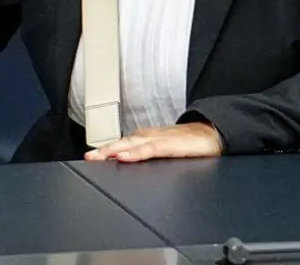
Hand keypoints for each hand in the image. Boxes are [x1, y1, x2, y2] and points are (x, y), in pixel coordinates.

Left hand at [83, 122, 223, 162]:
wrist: (211, 134)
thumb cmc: (188, 144)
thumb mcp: (164, 152)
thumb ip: (149, 157)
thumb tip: (132, 166)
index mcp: (146, 139)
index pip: (121, 144)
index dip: (105, 150)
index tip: (90, 158)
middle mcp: (149, 137)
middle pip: (121, 143)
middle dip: (103, 150)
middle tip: (88, 158)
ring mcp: (158, 139)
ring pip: (131, 144)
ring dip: (113, 150)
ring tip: (98, 157)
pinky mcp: (169, 145)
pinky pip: (149, 149)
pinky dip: (135, 154)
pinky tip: (124, 158)